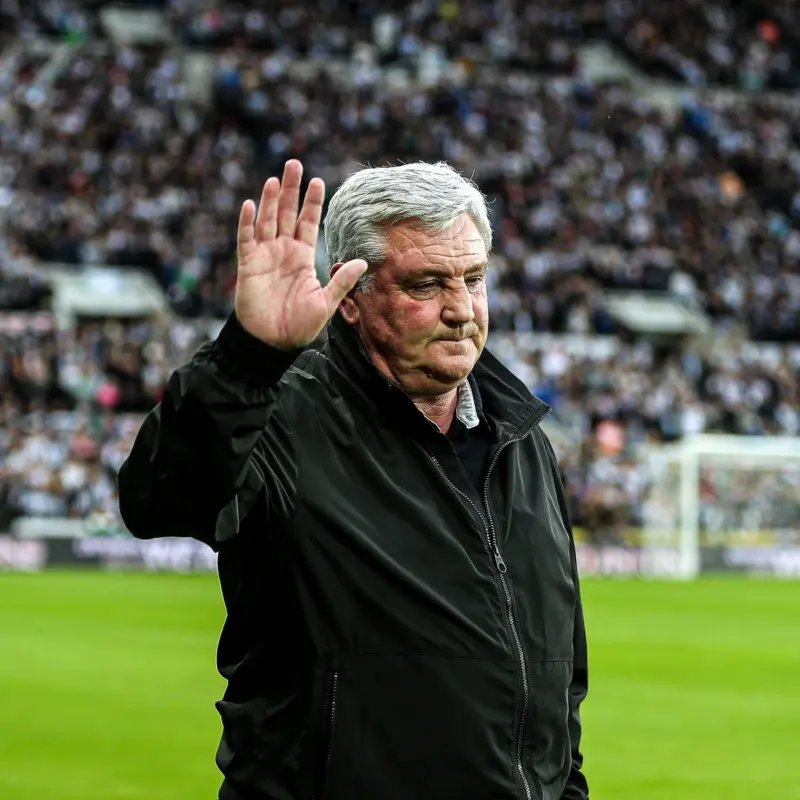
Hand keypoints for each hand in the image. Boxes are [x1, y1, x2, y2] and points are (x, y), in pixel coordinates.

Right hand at [235, 160, 366, 348]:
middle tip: (293, 164)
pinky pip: (246, 239)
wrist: (273, 342)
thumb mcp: (326, 303)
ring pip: (266, 221)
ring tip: (274, 178)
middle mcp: (284, 251)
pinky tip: (250, 205)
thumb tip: (363, 262)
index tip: (318, 181)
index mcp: (303, 257)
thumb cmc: (300, 325)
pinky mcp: (248, 266)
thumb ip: (342, 281)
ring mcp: (264, 256)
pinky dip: (247, 223)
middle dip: (290, 190)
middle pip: (286, 213)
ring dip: (269, 200)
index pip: (309, 223)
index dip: (312, 203)